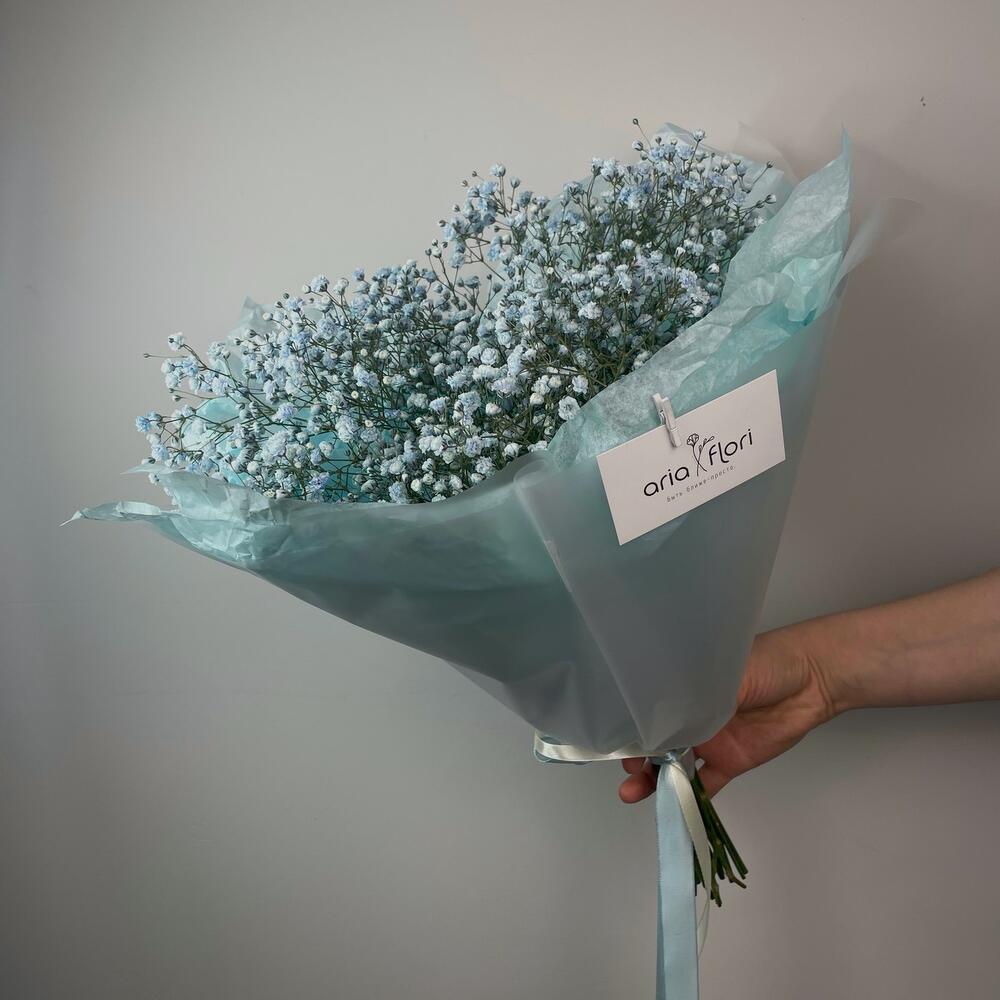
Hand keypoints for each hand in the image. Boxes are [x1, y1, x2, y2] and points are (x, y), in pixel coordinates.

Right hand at [618, 623, 837, 802]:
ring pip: (674, 765)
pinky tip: (673, 808)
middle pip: (655, 740)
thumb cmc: (767, 662)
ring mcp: (709, 740)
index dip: (631, 726)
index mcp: (685, 689)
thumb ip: (695, 698)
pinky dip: (690, 798)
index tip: (617, 740)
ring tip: (634, 793)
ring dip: (654, 780)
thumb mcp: (724, 673)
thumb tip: (661, 716)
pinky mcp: (730, 761)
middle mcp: (691, 716)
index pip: (649, 710)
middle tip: (628, 770)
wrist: (812, 679)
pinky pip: (706, 783)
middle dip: (636, 757)